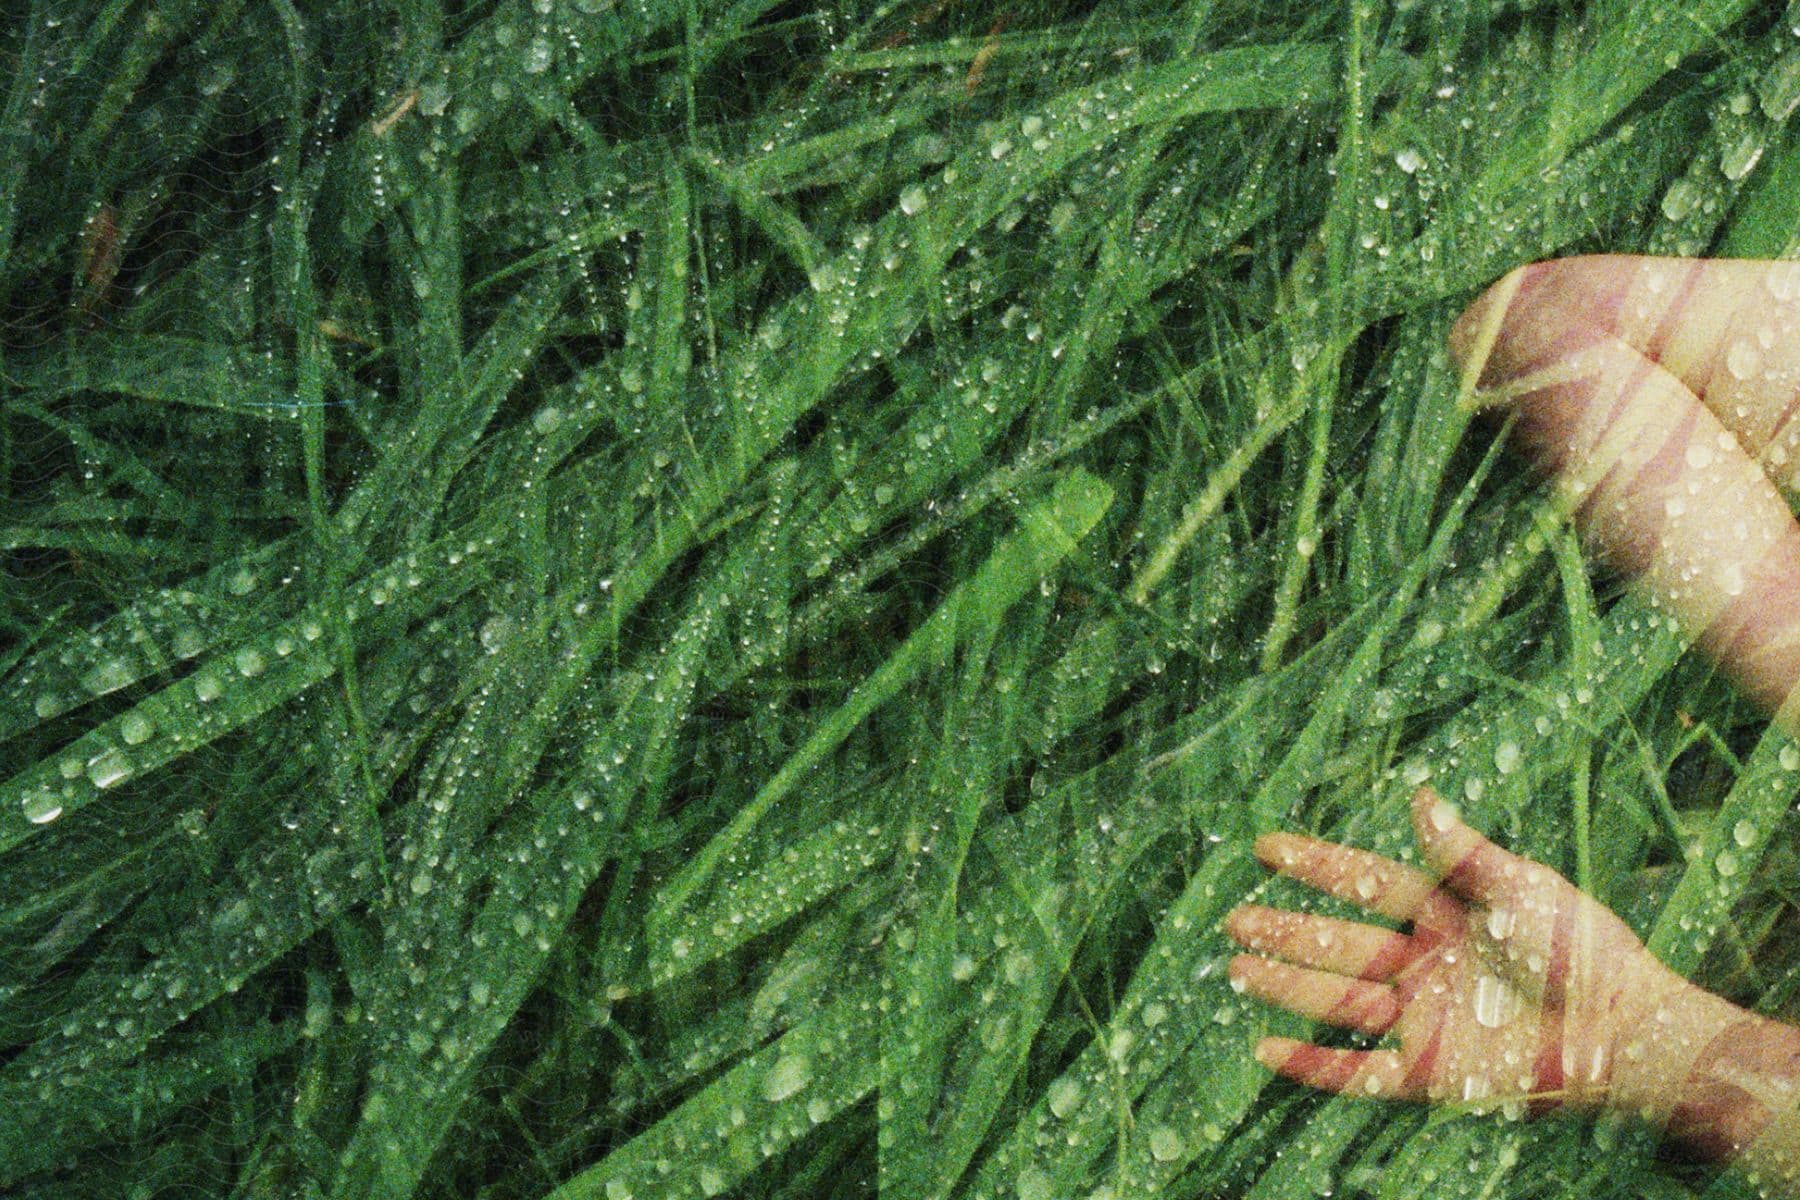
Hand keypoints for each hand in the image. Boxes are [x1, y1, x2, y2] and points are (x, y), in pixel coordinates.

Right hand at [1225, 785, 1694, 1116]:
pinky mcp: (1431, 1071)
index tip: (1266, 848)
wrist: (1622, 1030)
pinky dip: (1311, 1064)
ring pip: (1337, 1000)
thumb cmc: (1582, 950)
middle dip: (1286, 931)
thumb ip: (1463, 852)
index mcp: (1444, 913)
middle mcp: (1424, 964)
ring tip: (1236, 970)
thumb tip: (1420, 794)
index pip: (1365, 882)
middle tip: (1235, 921)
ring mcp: (1424, 1019)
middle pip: (1339, 943)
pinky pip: (1358, 1071)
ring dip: (1286, 986)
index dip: (1315, 866)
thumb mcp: (1520, 888)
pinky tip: (1265, 1050)